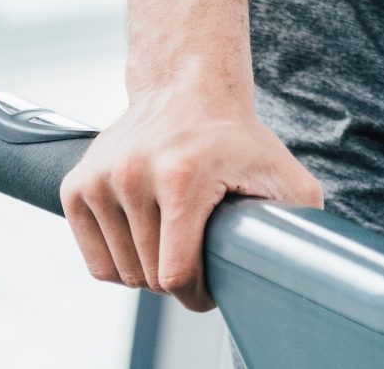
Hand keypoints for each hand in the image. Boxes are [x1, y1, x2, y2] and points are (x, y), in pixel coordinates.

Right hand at [59, 85, 322, 311]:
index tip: (213, 286)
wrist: (188, 89)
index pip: (176, 274)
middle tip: (199, 251)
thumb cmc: (236, 137)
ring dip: (148, 270)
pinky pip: (96, 262)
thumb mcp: (281, 171)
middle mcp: (133, 176)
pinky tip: (146, 236)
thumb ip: (301, 217)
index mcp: (182, 177)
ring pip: (121, 274)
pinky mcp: (76, 185)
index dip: (198, 293)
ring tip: (175, 238)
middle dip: (178, 279)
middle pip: (149, 276)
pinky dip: (120, 262)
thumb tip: (307, 257)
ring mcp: (100, 180)